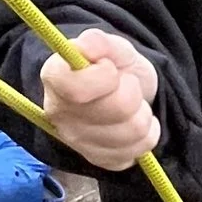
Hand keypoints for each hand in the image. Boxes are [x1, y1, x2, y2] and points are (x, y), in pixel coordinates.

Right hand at [41, 28, 159, 171]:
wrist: (120, 89)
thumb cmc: (112, 65)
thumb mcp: (112, 46)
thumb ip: (100, 42)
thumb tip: (88, 45)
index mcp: (55, 79)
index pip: (78, 90)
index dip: (105, 77)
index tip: (110, 68)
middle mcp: (59, 115)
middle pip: (118, 109)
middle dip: (132, 91)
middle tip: (125, 85)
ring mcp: (78, 143)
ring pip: (134, 131)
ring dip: (143, 112)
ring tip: (132, 104)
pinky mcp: (100, 160)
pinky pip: (138, 150)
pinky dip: (146, 134)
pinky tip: (132, 123)